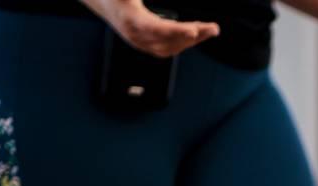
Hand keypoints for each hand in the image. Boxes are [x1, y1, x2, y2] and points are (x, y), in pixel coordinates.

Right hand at [106, 0, 220, 57]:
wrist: (103, 3)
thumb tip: (152, 2)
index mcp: (131, 20)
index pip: (157, 28)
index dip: (176, 31)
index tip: (194, 31)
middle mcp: (136, 36)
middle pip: (169, 40)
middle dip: (193, 35)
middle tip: (214, 28)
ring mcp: (140, 43)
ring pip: (171, 47)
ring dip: (192, 40)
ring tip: (210, 30)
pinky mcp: (145, 45)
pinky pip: (168, 49)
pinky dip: (184, 42)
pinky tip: (197, 34)